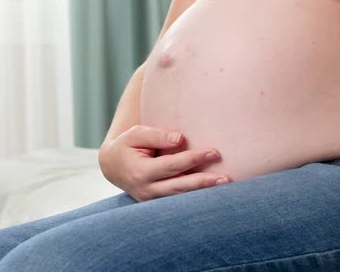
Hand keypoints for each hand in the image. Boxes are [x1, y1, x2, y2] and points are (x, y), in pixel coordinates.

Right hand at [98, 125, 231, 201]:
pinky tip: (213, 193)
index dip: (194, 159)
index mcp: (141, 172)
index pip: (173, 166)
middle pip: (180, 187)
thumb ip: (157, 135)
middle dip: (204, 182)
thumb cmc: (127, 146)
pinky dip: (195, 197)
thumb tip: (180, 138)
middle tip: (227, 178)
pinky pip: (178, 201)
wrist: (112, 166)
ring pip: (181, 198)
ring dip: (203, 193)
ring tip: (225, 186)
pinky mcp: (157, 204)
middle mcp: (147, 190)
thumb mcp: (136, 134)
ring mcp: (152, 200)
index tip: (214, 152)